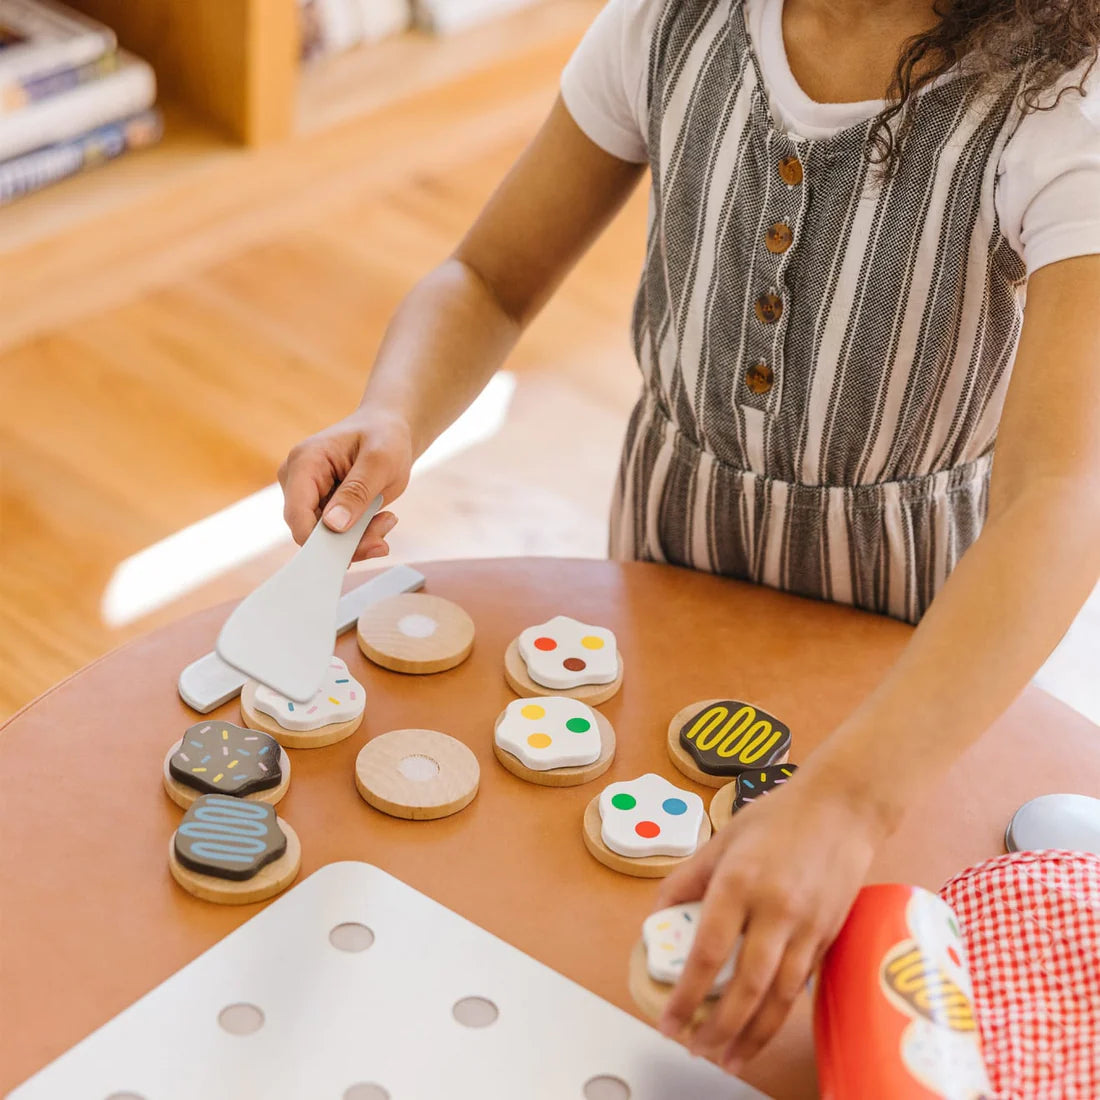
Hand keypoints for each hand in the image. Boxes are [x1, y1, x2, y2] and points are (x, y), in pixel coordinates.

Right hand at [278, 406, 412, 561]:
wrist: (389, 431)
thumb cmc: (385, 437)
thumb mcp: (380, 461)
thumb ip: (357, 492)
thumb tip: (333, 526)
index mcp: (304, 462)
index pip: (296, 514)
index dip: (317, 542)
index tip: (350, 556)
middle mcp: (298, 481)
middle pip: (310, 531)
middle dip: (349, 541)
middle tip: (383, 535)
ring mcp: (308, 496)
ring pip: (326, 539)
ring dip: (360, 539)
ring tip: (387, 520)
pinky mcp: (322, 508)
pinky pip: (337, 536)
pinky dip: (362, 535)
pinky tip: (382, 518)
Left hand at [654, 775, 881, 1073]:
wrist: (842, 808)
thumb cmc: (778, 817)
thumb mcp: (721, 839)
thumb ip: (688, 879)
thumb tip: (660, 915)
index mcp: (739, 882)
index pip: (708, 951)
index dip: (687, 993)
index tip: (669, 1020)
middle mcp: (775, 909)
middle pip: (747, 985)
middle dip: (720, 1028)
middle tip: (696, 1049)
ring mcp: (807, 926)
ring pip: (780, 996)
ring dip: (753, 1035)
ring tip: (729, 1058)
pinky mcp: (828, 936)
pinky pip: (801, 985)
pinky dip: (780, 1014)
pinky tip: (762, 1029)